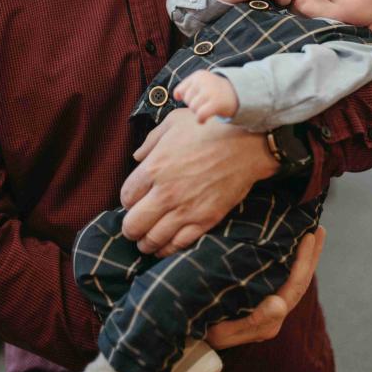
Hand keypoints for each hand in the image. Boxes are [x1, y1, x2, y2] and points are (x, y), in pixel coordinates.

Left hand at [120, 108, 278, 254]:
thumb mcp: (174, 123)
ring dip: (146, 243)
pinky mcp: (204, 220)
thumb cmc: (209, 129)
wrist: (246, 144)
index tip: (133, 201)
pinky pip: (178, 244)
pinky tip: (164, 246)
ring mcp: (185, 209)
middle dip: (131, 229)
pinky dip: (167, 249)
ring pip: (153, 239)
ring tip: (146, 242)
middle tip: (134, 227)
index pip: (126, 197)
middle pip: (134, 224)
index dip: (127, 201)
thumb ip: (151, 140)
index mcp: (154, 167)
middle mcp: (165, 192)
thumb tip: (137, 156)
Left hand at [174, 71, 238, 122]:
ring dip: (198, 112)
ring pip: (193, 108)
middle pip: (187, 100)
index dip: (186, 98)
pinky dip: (200, 119)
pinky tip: (204, 120)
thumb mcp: (201, 83)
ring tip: (207, 109)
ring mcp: (210, 92)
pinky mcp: (216, 103)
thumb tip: (176, 96)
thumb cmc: (216, 91)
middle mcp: (204, 81)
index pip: (180, 91)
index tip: (197, 98)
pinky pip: (200, 115)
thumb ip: (186, 88)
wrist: (239, 94)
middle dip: (193, 105)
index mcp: (199, 75)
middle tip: (205, 103)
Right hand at [206, 228, 325, 347]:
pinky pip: (282, 276)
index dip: (304, 261)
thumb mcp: (224, 330)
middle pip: (300, 281)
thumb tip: (280, 305)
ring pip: (293, 278)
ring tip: (313, 232)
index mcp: (269, 320)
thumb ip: (254, 320)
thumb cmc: (203, 329)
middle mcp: (274, 313)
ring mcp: (268, 306)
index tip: (309, 236)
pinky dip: (291, 259)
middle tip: (318, 227)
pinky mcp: (260, 296)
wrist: (187, 328)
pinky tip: (292, 244)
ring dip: (305, 256)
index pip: (294, 287)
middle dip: (311, 255)